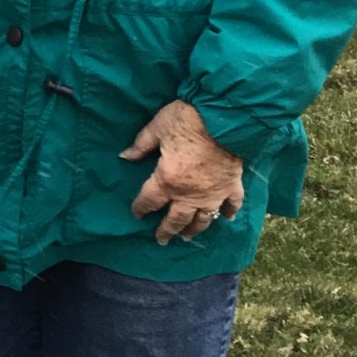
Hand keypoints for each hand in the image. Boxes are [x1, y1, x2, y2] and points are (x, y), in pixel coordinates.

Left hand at [120, 99, 244, 244]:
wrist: (225, 116)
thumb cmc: (187, 120)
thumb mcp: (157, 128)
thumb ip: (141, 145)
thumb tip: (124, 156)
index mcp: (167, 181)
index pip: (149, 201)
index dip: (140, 209)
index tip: (137, 214)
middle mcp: (189, 194)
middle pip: (176, 220)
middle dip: (166, 231)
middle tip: (162, 240)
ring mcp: (213, 193)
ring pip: (202, 219)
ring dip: (194, 230)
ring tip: (187, 237)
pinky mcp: (232, 185)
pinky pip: (232, 204)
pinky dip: (230, 212)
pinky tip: (228, 218)